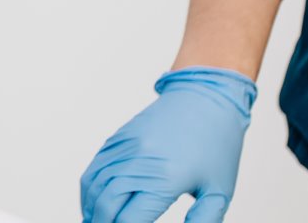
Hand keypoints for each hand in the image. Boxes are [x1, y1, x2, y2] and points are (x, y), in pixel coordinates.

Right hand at [79, 66, 257, 222]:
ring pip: (94, 188)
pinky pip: (93, 170)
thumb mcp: (219, 191)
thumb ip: (204, 221)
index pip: (131, 219)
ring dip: (90, 211)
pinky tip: (94, 203)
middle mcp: (139, 163)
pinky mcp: (116, 140)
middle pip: (106, 206)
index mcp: (165, 180)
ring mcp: (123, 149)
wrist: (206, 97)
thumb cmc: (217, 144)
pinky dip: (88, 191)